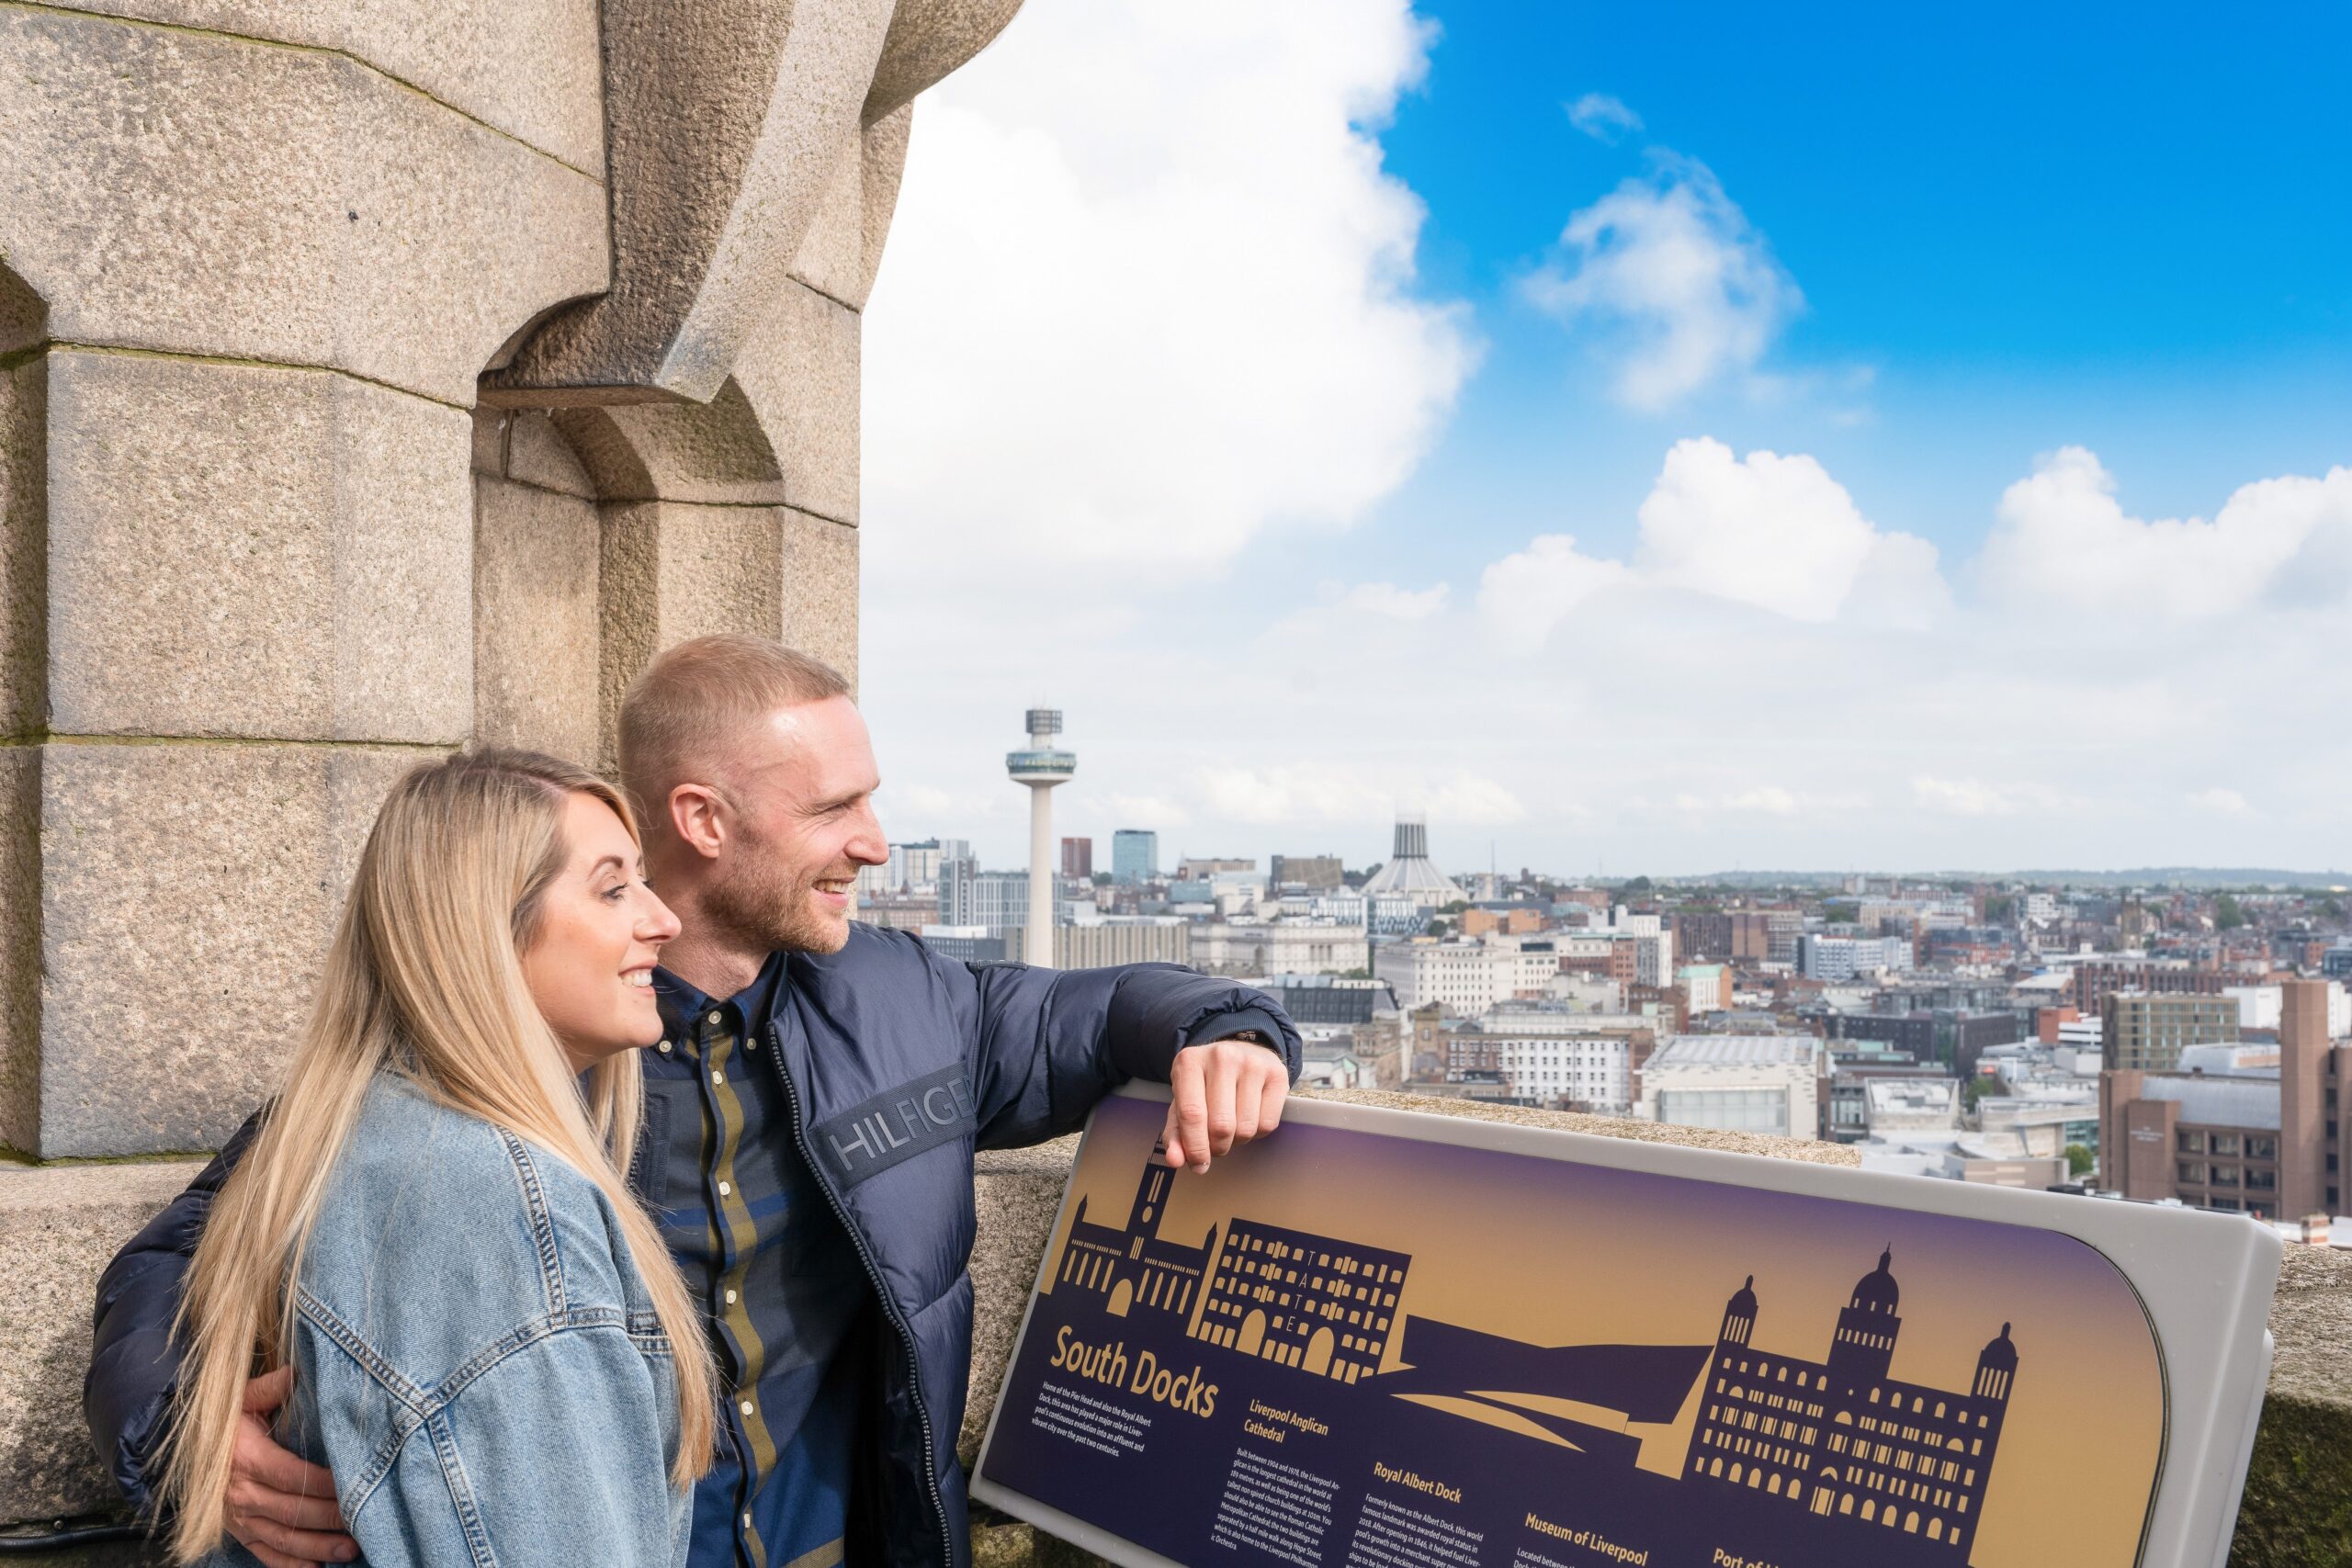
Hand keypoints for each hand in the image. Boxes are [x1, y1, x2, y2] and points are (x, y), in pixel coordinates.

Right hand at [225, 1367, 356, 1566]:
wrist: (179, 1449)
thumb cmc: (221, 1421)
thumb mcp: (241, 1398)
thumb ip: (270, 1387)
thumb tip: (297, 1371)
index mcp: (248, 1459)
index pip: (293, 1476)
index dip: (325, 1484)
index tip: (357, 1484)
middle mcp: (243, 1493)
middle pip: (293, 1511)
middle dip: (331, 1519)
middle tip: (365, 1522)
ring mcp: (239, 1518)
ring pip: (283, 1538)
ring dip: (317, 1547)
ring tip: (350, 1549)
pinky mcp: (238, 1533)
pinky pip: (265, 1554)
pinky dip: (290, 1566)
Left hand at [1160, 1039, 1287, 1173]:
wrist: (1240, 1052)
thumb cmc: (1206, 1084)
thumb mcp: (1183, 1103)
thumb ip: (1175, 1134)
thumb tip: (1175, 1161)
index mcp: (1189, 1062)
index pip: (1192, 1114)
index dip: (1195, 1147)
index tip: (1198, 1165)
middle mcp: (1221, 1057)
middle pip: (1221, 1126)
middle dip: (1218, 1147)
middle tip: (1216, 1145)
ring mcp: (1252, 1063)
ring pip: (1246, 1128)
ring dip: (1237, 1141)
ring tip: (1232, 1127)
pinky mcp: (1277, 1074)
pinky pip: (1268, 1124)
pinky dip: (1257, 1133)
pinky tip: (1249, 1118)